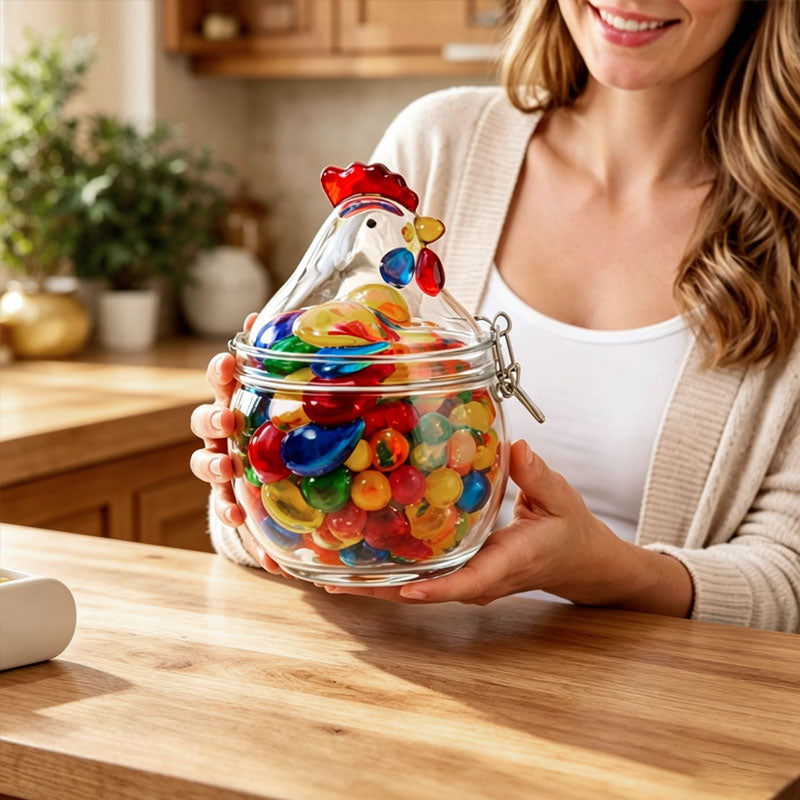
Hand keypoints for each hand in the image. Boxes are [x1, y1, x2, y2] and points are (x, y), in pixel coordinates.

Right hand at [188, 313, 287, 575]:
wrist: (269, 478)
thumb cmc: (277, 428)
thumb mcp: (287, 398)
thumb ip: (280, 364)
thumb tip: (270, 317)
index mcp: (237, 402)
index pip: (221, 382)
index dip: (220, 372)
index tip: (226, 363)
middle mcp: (223, 432)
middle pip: (203, 420)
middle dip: (211, 418)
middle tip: (227, 419)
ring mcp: (222, 464)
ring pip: (204, 462)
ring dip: (212, 464)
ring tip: (227, 468)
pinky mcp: (229, 497)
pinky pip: (224, 506)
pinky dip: (229, 512)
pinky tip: (238, 517)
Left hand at [324, 441, 693, 615]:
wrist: (576, 561)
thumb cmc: (569, 530)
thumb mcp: (561, 500)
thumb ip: (539, 476)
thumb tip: (518, 449)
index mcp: (508, 564)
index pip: (471, 583)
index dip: (437, 589)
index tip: (406, 590)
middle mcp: (480, 581)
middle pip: (424, 593)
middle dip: (378, 591)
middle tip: (330, 581)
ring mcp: (466, 582)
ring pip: (413, 590)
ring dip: (370, 587)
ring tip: (323, 576)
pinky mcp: (456, 574)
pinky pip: (417, 579)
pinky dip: (383, 575)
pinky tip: (350, 564)